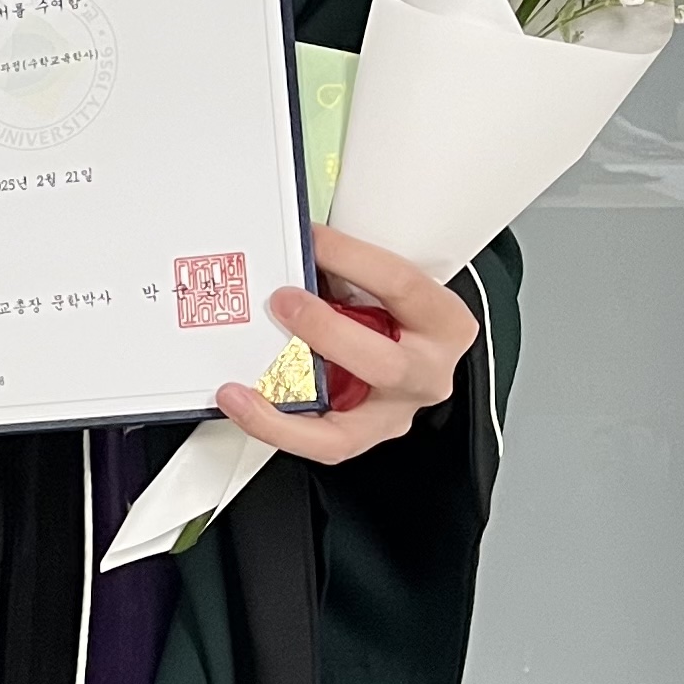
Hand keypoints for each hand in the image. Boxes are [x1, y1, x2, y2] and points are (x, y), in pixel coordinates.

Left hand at [212, 224, 477, 466]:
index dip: (352, 259)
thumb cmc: (390, 308)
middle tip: (282, 302)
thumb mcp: (382, 281)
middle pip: (386, 366)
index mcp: (443, 322)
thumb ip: (345, 269)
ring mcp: (394, 412)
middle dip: (327, 333)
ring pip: (346, 430)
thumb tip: (291, 249)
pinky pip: (318, 444)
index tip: (310, 239)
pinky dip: (275, 427)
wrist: (409, 345)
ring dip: (285, 411)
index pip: (402, 286)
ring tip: (240, 390)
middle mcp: (426, 373)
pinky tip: (242, 404)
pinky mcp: (363, 435)